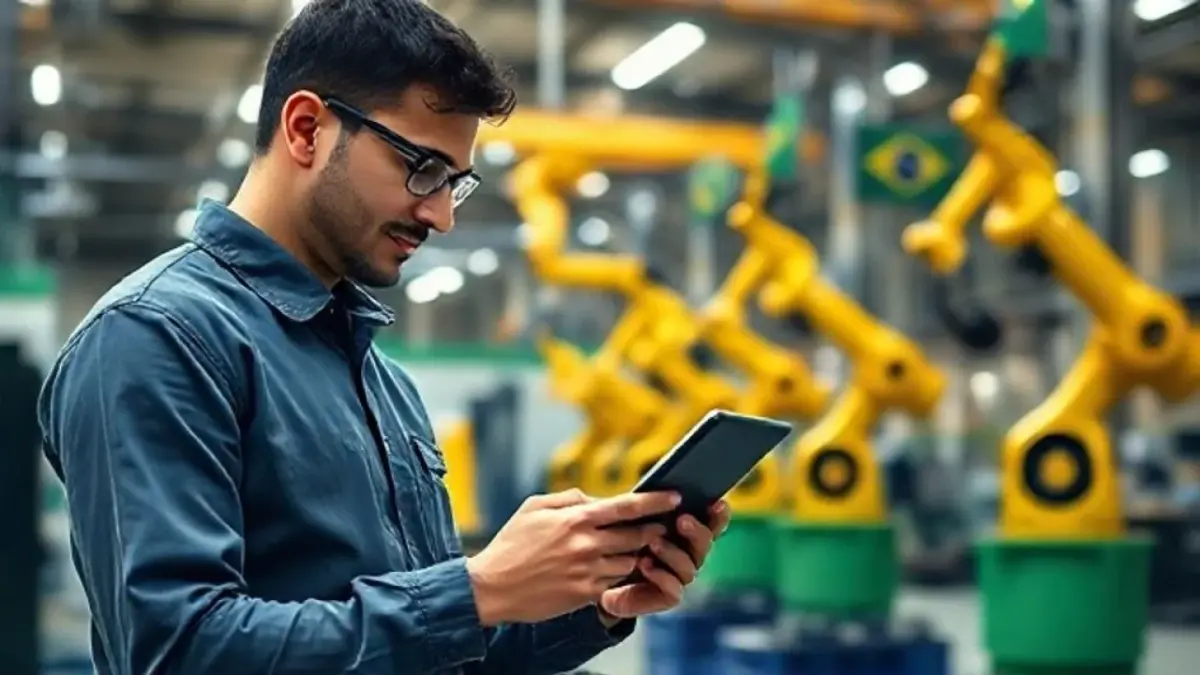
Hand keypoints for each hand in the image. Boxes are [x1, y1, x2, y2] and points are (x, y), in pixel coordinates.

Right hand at [466, 488, 679, 625]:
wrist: (492, 586)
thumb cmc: (511, 544)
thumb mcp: (534, 507)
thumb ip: (569, 498)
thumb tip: (595, 499)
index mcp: (576, 518)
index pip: (626, 505)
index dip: (656, 501)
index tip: (676, 497)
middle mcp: (586, 543)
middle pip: (637, 534)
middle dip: (654, 529)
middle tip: (663, 526)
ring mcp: (587, 570)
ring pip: (631, 560)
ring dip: (639, 554)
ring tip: (641, 549)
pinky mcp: (585, 593)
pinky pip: (617, 583)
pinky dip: (623, 576)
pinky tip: (620, 570)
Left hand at [597, 500, 731, 619]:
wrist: (600, 576)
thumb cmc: (621, 538)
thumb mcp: (634, 516)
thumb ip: (652, 506)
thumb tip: (667, 490)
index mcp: (686, 532)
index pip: (711, 524)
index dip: (718, 516)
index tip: (717, 503)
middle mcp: (688, 555)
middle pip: (704, 544)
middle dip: (696, 531)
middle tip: (682, 520)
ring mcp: (679, 577)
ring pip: (689, 568)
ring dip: (673, 553)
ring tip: (654, 542)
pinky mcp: (667, 597)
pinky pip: (674, 590)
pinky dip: (661, 576)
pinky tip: (645, 565)